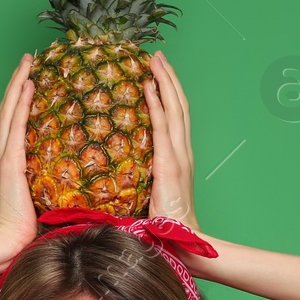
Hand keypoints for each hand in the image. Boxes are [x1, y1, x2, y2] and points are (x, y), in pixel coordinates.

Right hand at [0, 53, 40, 259]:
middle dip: (17, 83)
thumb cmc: (27, 232)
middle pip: (8, 110)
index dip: (20, 101)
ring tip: (27, 63)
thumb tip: (80, 182)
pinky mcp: (9, 162)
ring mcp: (4, 157)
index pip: (15, 124)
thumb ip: (54, 188)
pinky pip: (16, 124)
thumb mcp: (42, 203)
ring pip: (9, 110)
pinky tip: (30, 85)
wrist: (8, 243)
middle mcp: (3, 155)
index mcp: (10, 164)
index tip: (31, 81)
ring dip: (18, 84)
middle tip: (28, 60)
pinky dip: (21, 102)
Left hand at [144, 50, 199, 234]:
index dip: (169, 94)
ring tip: (154, 60)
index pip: (176, 118)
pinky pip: (162, 126)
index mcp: (179, 159)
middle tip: (157, 56)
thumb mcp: (150, 198)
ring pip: (174, 108)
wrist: (182, 242)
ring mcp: (179, 156)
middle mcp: (183, 152)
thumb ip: (140, 183)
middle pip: (178, 105)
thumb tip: (116, 177)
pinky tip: (149, 85)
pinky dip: (156, 103)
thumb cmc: (165, 228)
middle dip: (169, 78)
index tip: (158, 75)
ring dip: (164, 81)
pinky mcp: (169, 163)